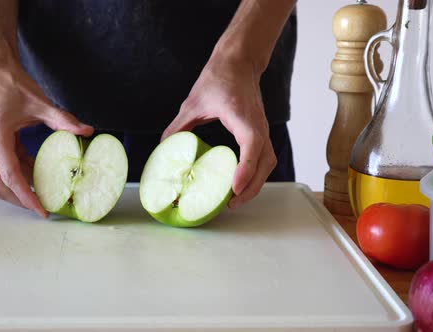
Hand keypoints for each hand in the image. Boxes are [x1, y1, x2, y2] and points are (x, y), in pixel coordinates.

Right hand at [0, 63, 93, 216]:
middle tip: (43, 208)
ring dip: (19, 189)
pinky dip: (20, 175)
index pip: (11, 176)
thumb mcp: (40, 103)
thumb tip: (86, 130)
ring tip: (44, 195)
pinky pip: (5, 167)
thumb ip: (63, 119)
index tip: (42, 210)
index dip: (26, 196)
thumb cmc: (13, 85)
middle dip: (20, 200)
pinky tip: (39, 175)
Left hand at [162, 59, 275, 208]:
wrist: (239, 63)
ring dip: (256, 183)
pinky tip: (240, 184)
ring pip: (268, 162)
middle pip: (265, 162)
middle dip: (251, 186)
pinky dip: (256, 173)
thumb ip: (178, 127)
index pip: (251, 145)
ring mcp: (262, 128)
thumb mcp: (192, 103)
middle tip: (231, 203)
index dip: (245, 168)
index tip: (234, 187)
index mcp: (242, 116)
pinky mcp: (261, 131)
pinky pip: (265, 157)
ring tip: (236, 199)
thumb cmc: (218, 79)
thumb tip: (163, 149)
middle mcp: (258, 124)